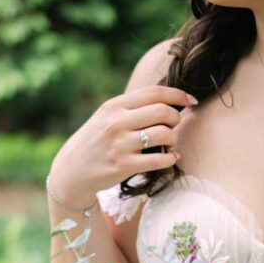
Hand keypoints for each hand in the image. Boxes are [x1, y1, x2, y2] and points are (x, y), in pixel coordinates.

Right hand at [48, 85, 195, 208]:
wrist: (72, 169)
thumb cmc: (97, 140)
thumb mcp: (107, 116)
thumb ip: (132, 107)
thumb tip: (168, 100)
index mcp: (115, 105)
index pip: (154, 93)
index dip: (178, 95)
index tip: (191, 100)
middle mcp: (117, 122)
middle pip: (162, 111)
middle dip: (176, 117)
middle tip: (175, 125)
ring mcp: (120, 144)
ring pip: (164, 134)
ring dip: (174, 138)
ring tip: (170, 142)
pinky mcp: (124, 166)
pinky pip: (158, 160)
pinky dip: (171, 158)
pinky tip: (171, 158)